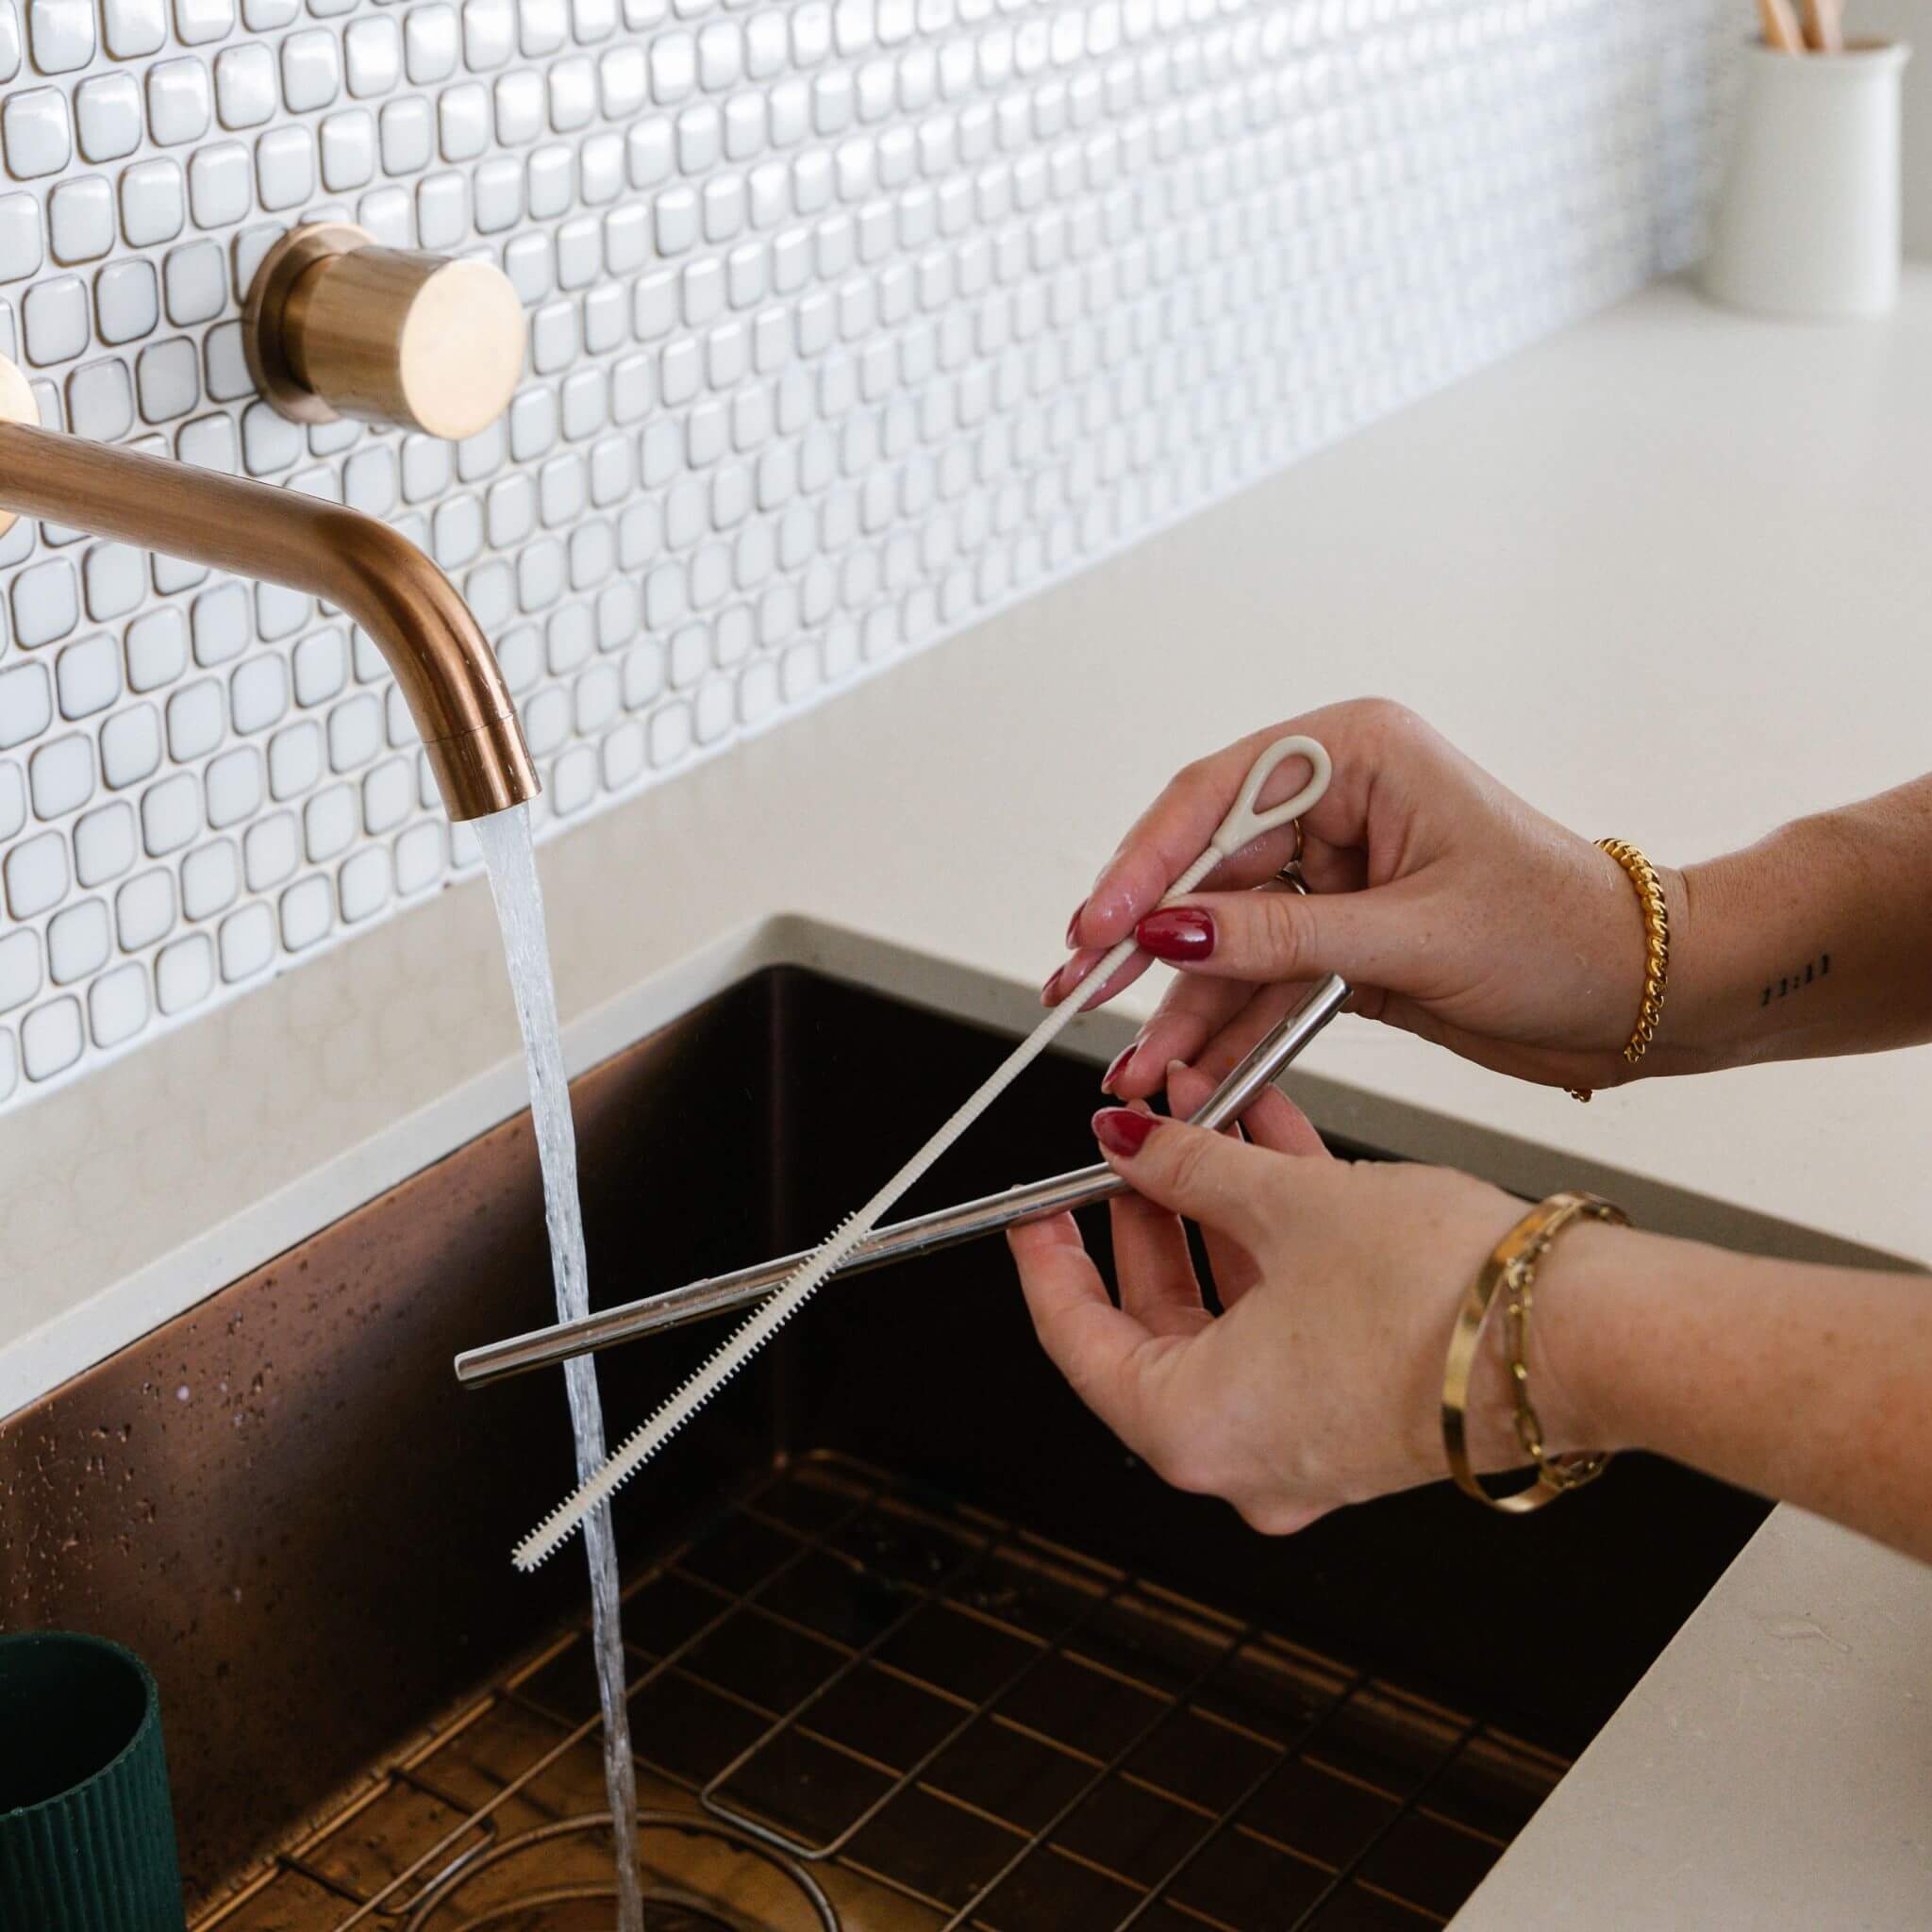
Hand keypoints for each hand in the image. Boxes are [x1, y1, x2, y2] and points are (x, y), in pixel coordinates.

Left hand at [1006, 1063, 1580, 1531]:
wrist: (1591, 1334)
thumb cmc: (1449, 1302)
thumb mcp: (1287, 1206)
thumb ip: (1188, 1167)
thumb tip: (1130, 1144)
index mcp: (1195, 1432)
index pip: (1078, 1343)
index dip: (1050, 1261)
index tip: (1036, 1210)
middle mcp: (1246, 1455)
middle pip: (1156, 1321)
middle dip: (1147, 1211)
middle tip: (1132, 1140)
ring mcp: (1308, 1438)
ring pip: (1231, 1305)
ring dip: (1217, 1204)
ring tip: (1206, 1110)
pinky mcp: (1364, 1407)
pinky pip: (1291, 1313)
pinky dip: (1276, 1234)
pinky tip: (1271, 1140)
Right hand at [1047, 698, 1675, 1096]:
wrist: (1641, 996)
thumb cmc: (1564, 933)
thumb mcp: (1415, 936)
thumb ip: (1281, 937)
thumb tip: (1170, 933)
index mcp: (1359, 758)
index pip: (1219, 798)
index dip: (1148, 864)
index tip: (1102, 926)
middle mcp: (1336, 806)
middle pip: (1205, 871)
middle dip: (1143, 943)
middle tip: (1079, 989)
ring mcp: (1332, 874)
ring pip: (1225, 938)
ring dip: (1178, 1003)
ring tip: (1134, 1062)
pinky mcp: (1338, 936)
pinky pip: (1260, 978)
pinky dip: (1226, 1024)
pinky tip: (1185, 1063)